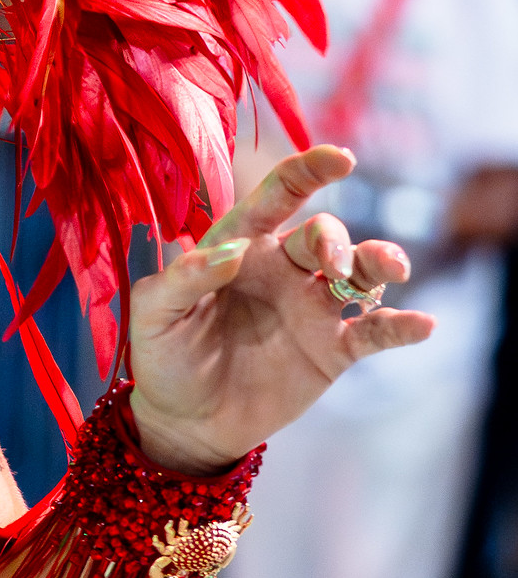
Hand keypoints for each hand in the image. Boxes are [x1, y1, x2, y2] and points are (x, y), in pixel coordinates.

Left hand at [127, 145, 435, 474]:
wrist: (184, 420)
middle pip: (324, 234)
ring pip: (361, 274)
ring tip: (393, 268)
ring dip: (381, 264)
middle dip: (335, 240)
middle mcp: (282, 269)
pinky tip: (424, 324)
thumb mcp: (154, 313)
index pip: (277, 196)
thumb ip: (185, 277)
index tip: (339, 157)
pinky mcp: (332, 351)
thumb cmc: (162, 356)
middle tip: (333, 262)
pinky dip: (401, 327)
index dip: (308, 171)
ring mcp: (311, 308)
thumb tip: (232, 251)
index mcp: (239, 246)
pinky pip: (375, 332)